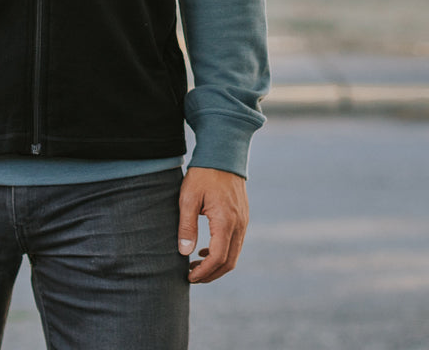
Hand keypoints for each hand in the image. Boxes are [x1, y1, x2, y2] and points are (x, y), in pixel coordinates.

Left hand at [177, 167, 248, 283]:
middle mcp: (239, 224)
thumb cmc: (203, 174)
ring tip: (196, 265)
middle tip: (191, 276)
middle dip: (211, 274)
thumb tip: (185, 253)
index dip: (203, 272)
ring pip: (234, 254)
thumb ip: (187, 226)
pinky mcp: (243, 216)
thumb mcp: (188, 197)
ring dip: (217, 265)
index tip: (188, 277)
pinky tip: (206, 250)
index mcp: (226, 221)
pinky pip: (236, 243)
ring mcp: (243, 221)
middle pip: (229, 262)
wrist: (223, 152)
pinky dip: (223, 253)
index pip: (218, 258)